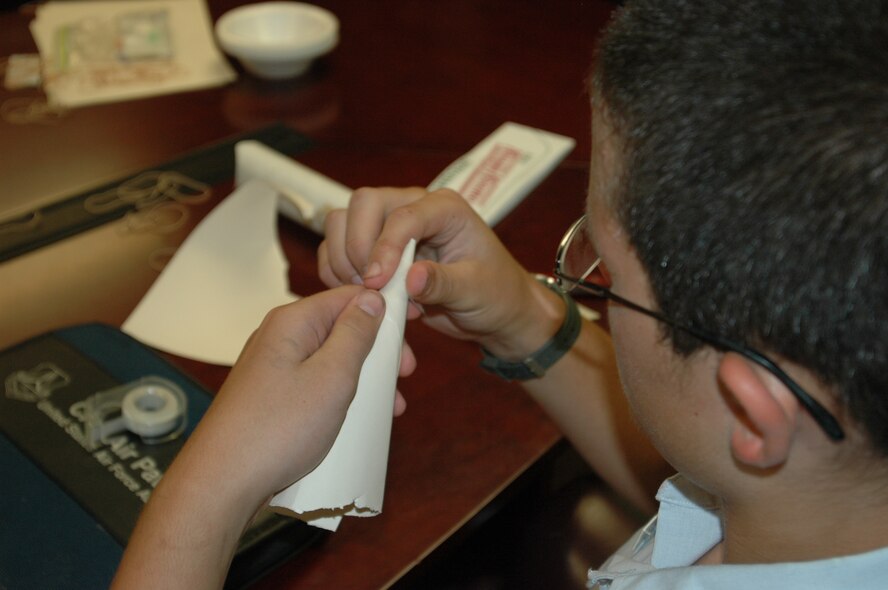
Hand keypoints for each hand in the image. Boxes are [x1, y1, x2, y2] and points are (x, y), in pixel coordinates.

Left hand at [113, 286, 391, 589]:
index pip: (349, 296)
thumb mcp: (332, 377)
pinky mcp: (271, 396)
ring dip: (364, 379)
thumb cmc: (278, 429)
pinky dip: (340, 397)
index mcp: (292, 322)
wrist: (223, 481)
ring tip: (390, 407)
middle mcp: (279, 338)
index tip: (410, 336)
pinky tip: (358, 420)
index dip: (384, 311)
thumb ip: (356, 334)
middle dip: (377, 351)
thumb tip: (373, 299)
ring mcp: (273, 368)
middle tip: (404, 377)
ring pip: (331, 360)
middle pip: (341, 328)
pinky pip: (315, 385)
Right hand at [318, 187, 564, 359]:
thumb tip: (409, 279)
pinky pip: (338, 250)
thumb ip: (443, 283)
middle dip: (357, 248)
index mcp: (444, 208)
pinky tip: (364, 298)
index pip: (401, 215)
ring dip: (344, 261)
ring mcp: (391, 228)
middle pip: (362, 205)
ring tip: (372, 296)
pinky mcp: (377, 250)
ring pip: (343, 223)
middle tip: (371, 288)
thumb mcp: (476, 291)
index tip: (375, 282)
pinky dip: (338, 274)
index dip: (383, 248)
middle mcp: (414, 209)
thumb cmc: (496, 294)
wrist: (496, 311)